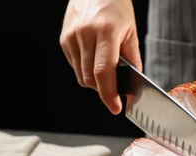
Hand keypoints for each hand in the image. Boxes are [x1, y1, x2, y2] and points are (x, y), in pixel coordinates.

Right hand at [59, 0, 141, 114]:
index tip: (115, 107)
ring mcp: (71, 37)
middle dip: (103, 89)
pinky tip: (93, 57)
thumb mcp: (131, 32)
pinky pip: (74, 66)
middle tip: (114, 88)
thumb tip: (131, 86)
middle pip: (90, 78)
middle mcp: (85, 34)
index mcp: (106, 31)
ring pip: (81, 76)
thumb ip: (132, 60)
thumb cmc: (116, 8)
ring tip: (104, 68)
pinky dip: (85, 70)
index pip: (103, 71)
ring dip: (94, 81)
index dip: (109, 94)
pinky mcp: (63, 40)